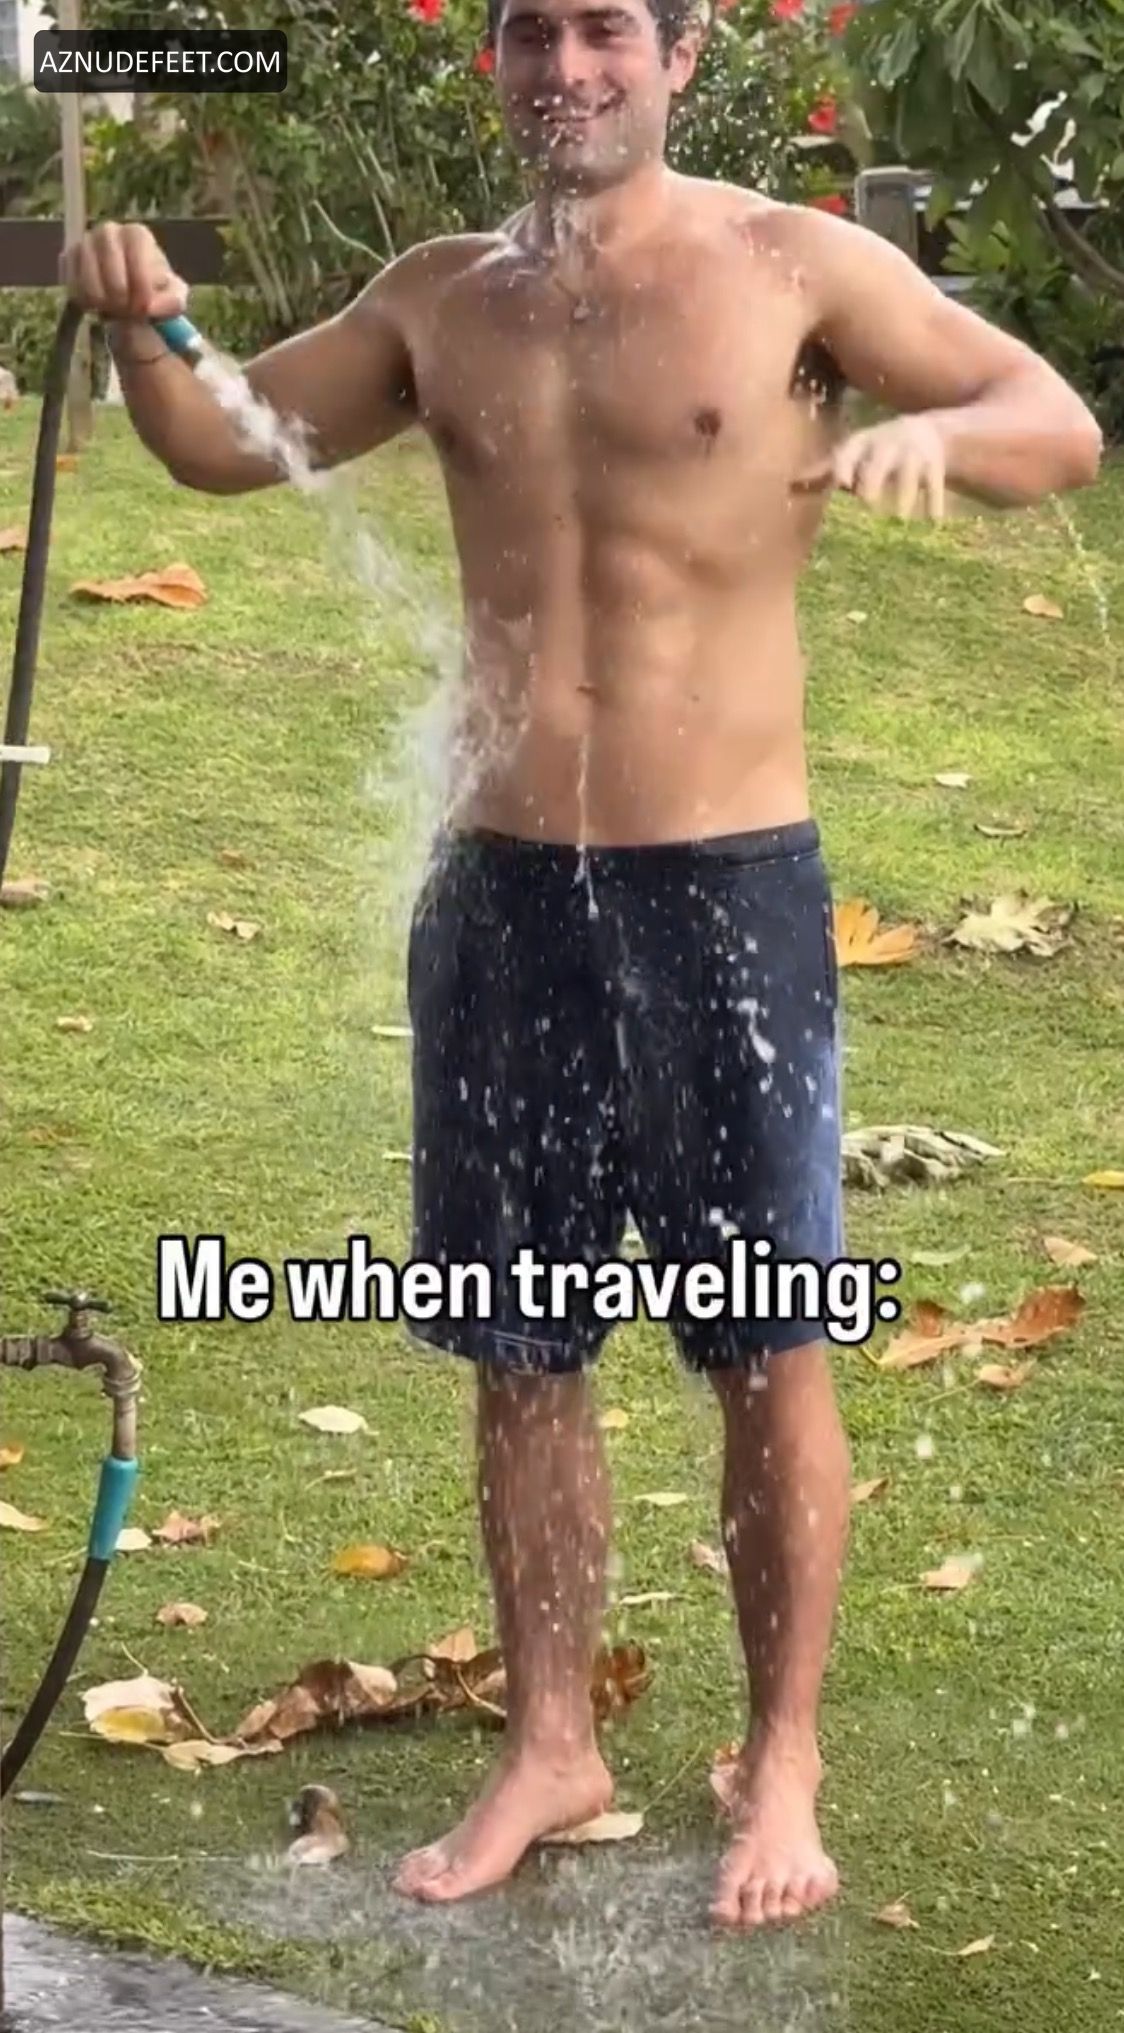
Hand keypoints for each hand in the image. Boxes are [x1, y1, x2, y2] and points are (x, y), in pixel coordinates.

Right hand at [58, 221, 188, 325]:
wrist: (129, 292)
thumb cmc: (154, 291)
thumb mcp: (173, 297)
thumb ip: (173, 302)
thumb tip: (152, 308)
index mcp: (137, 234)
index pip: (136, 251)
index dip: (141, 284)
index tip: (145, 309)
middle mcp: (108, 231)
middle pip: (110, 264)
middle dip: (121, 296)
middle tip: (129, 313)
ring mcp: (85, 243)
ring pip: (88, 277)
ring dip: (103, 302)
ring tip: (115, 311)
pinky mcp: (67, 260)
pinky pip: (72, 285)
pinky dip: (86, 303)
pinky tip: (99, 307)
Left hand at [793, 416, 946, 520]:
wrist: (924, 432)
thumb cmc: (874, 453)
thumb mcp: (852, 456)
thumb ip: (823, 474)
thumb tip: (787, 486)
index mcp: (863, 443)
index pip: (851, 451)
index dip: (846, 464)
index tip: (843, 483)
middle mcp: (888, 444)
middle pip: (881, 462)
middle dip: (875, 480)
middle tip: (869, 503)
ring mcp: (913, 454)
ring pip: (909, 475)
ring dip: (905, 496)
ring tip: (900, 519)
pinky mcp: (935, 465)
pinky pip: (935, 484)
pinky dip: (934, 502)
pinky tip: (933, 521)